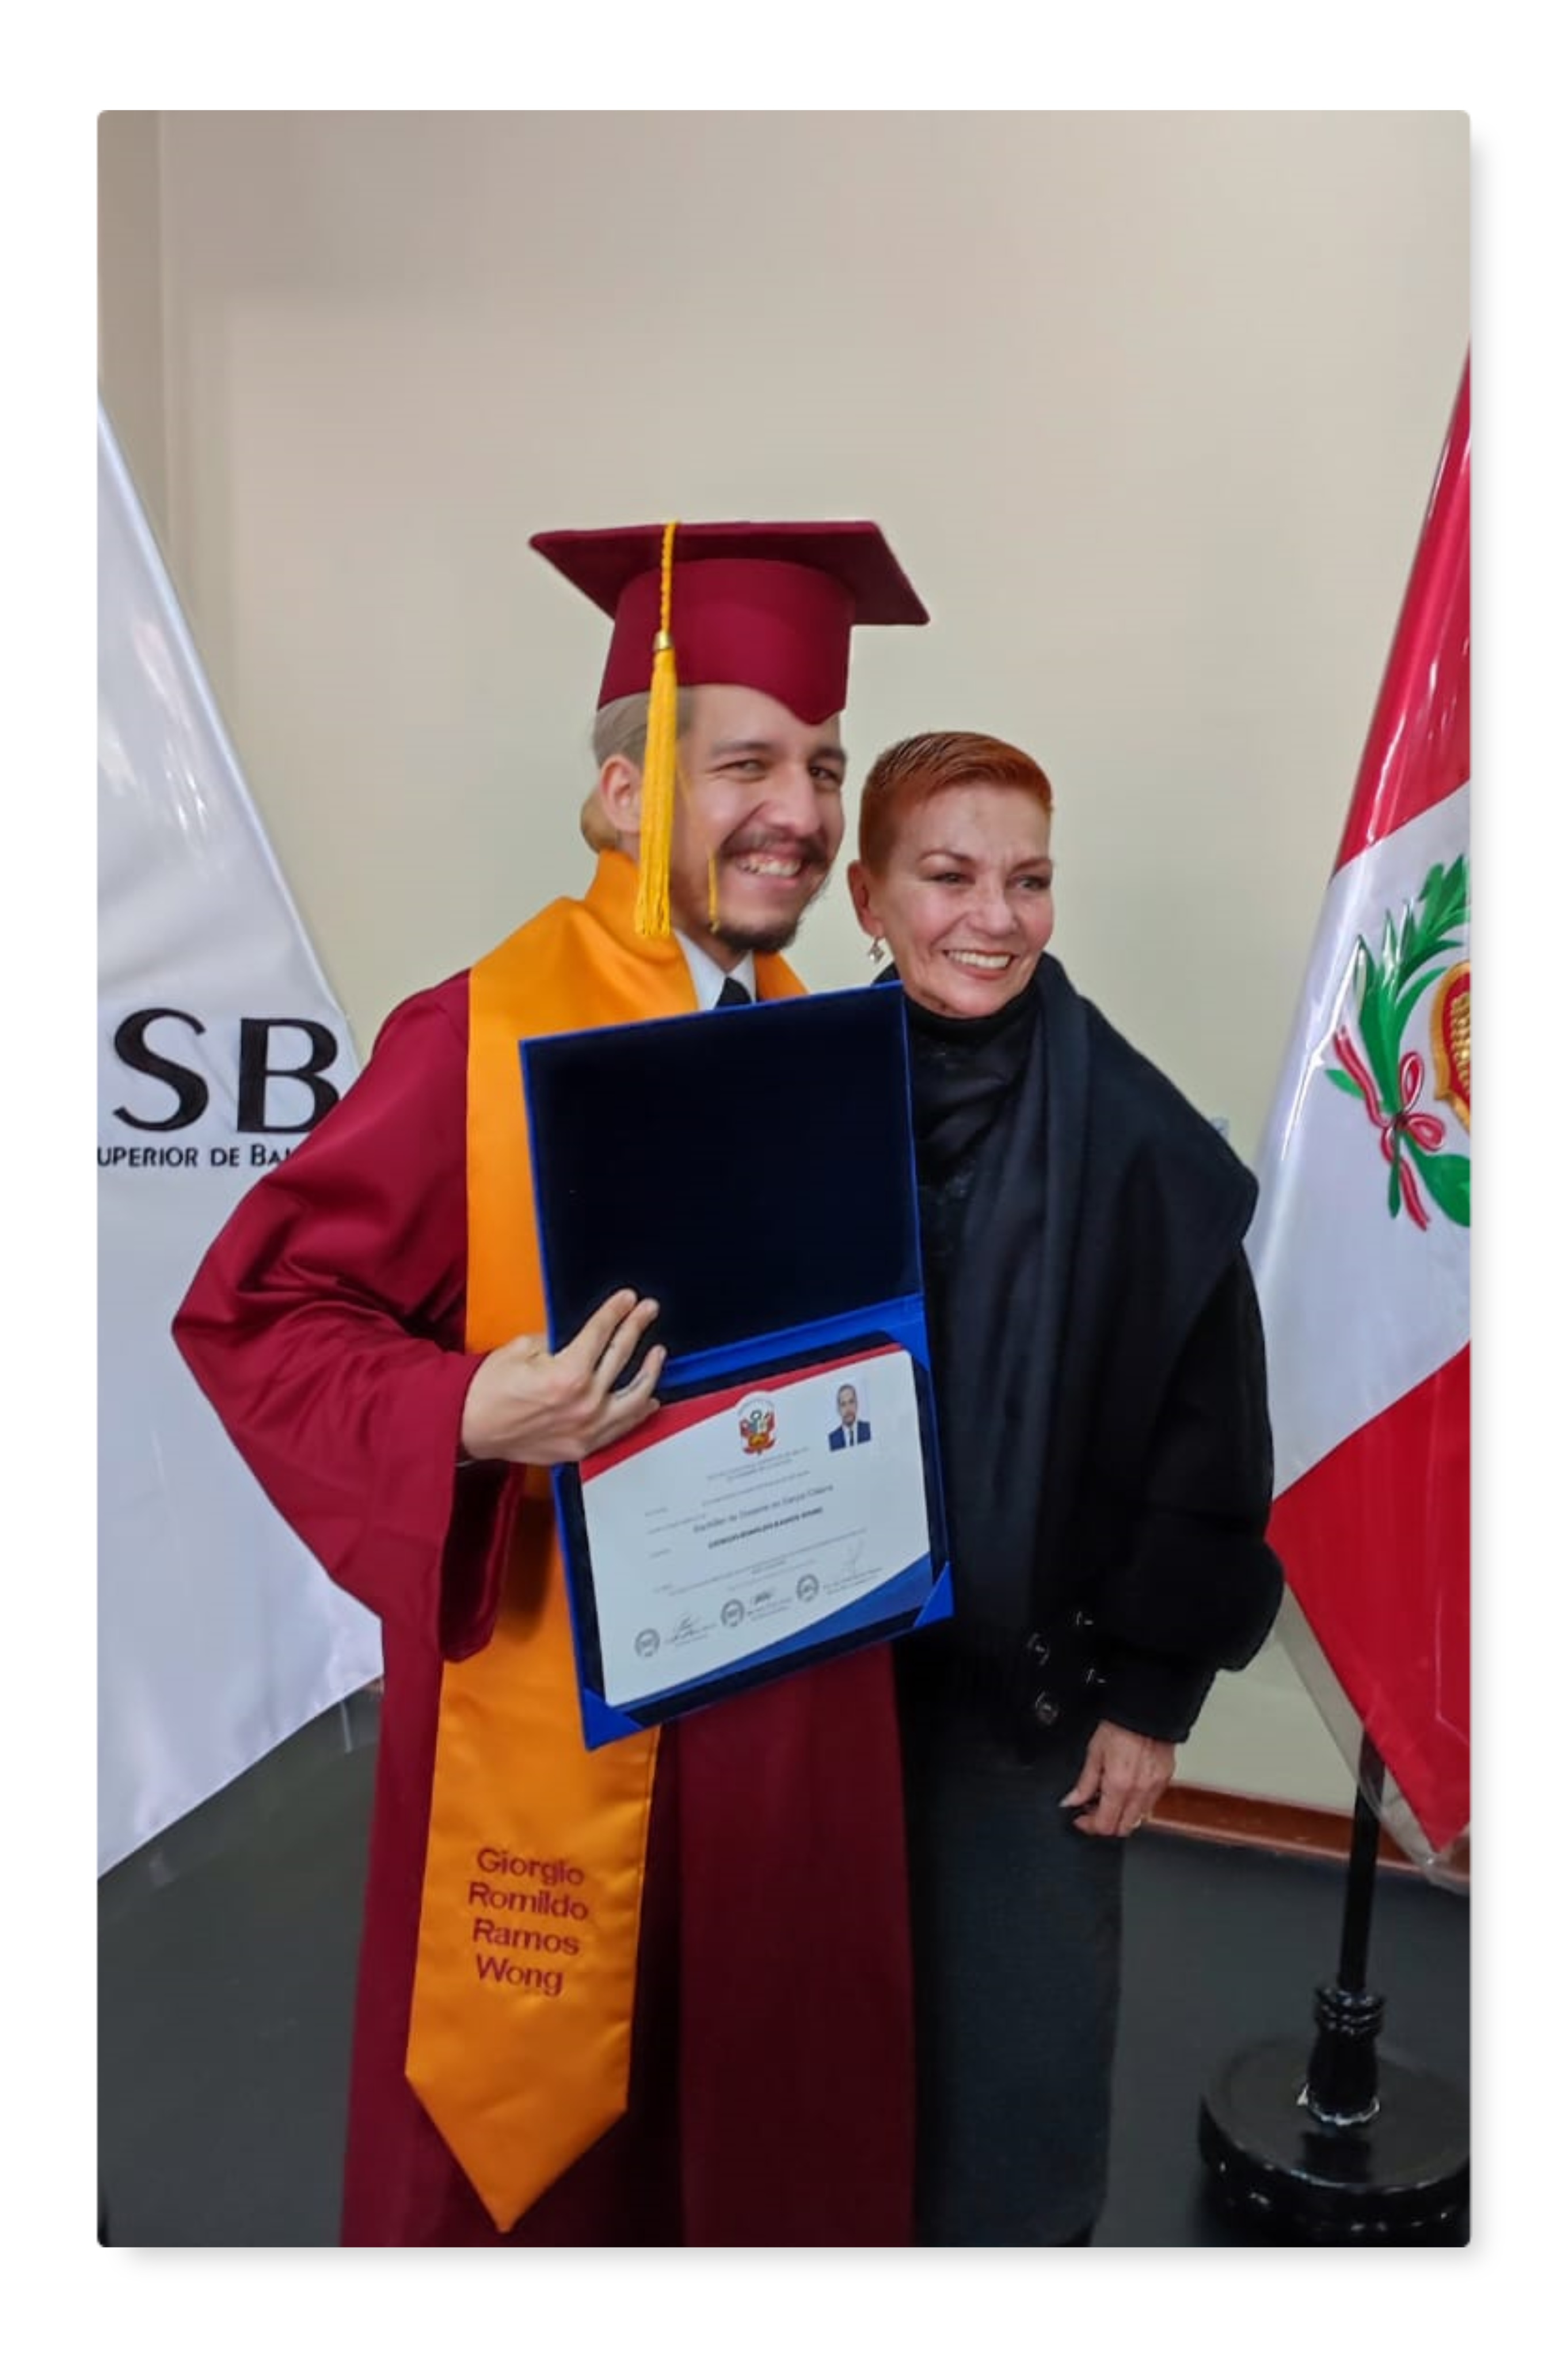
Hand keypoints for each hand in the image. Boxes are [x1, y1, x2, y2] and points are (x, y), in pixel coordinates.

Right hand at [459, 1289, 665, 1465]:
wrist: (467, 1426)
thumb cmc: (488, 1389)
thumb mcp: (521, 1349)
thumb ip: (557, 1341)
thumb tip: (581, 1340)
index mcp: (568, 1374)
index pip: (601, 1334)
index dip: (616, 1311)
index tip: (628, 1298)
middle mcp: (584, 1403)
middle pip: (621, 1357)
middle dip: (636, 1327)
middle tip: (648, 1310)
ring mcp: (587, 1428)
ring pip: (634, 1396)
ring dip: (649, 1370)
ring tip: (657, 1352)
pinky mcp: (583, 1447)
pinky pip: (622, 1428)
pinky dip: (639, 1411)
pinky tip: (649, 1399)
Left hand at [1060, 1719, 1174, 1838]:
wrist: (1147, 1711)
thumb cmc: (1120, 1727)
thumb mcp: (1094, 1752)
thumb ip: (1084, 1782)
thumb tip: (1071, 1801)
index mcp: (1119, 1785)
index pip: (1105, 1825)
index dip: (1089, 1826)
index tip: (1081, 1818)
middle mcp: (1139, 1791)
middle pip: (1122, 1829)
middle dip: (1105, 1824)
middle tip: (1093, 1809)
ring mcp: (1155, 1788)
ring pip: (1138, 1820)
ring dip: (1122, 1816)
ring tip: (1110, 1798)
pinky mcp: (1165, 1781)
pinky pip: (1150, 1805)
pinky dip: (1136, 1805)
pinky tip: (1126, 1790)